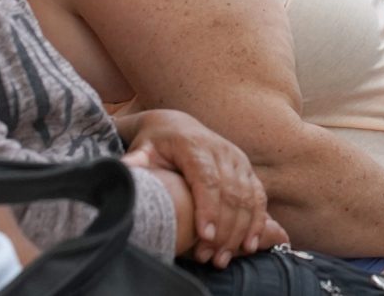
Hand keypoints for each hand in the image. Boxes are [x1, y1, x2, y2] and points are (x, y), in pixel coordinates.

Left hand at [119, 108, 283, 265]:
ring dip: (239, 230)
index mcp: (195, 145)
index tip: (205, 235)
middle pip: (231, 193)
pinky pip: (258, 196)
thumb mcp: (143, 149)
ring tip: (223, 258)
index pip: (208, 178)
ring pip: (248, 197)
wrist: (177, 125)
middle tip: (210, 257)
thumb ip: (135, 162)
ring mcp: (237, 160)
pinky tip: (249, 244)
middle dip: (223, 229)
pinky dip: (257, 221)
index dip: (209, 207)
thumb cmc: (157, 143)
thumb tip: (126, 169)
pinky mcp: (246, 169)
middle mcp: (222, 151)